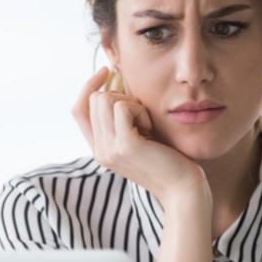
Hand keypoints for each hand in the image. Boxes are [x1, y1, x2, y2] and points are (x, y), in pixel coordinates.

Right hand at [72, 67, 208, 207]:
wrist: (183, 190)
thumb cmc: (169, 160)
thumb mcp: (139, 137)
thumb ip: (122, 119)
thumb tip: (116, 79)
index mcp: (99, 149)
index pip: (78, 110)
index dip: (89, 87)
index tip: (108, 71)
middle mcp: (99, 151)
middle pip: (93, 99)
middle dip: (120, 96)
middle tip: (142, 117)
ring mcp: (109, 150)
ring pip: (105, 99)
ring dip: (131, 103)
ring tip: (147, 124)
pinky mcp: (125, 146)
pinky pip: (123, 107)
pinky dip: (140, 110)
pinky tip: (151, 128)